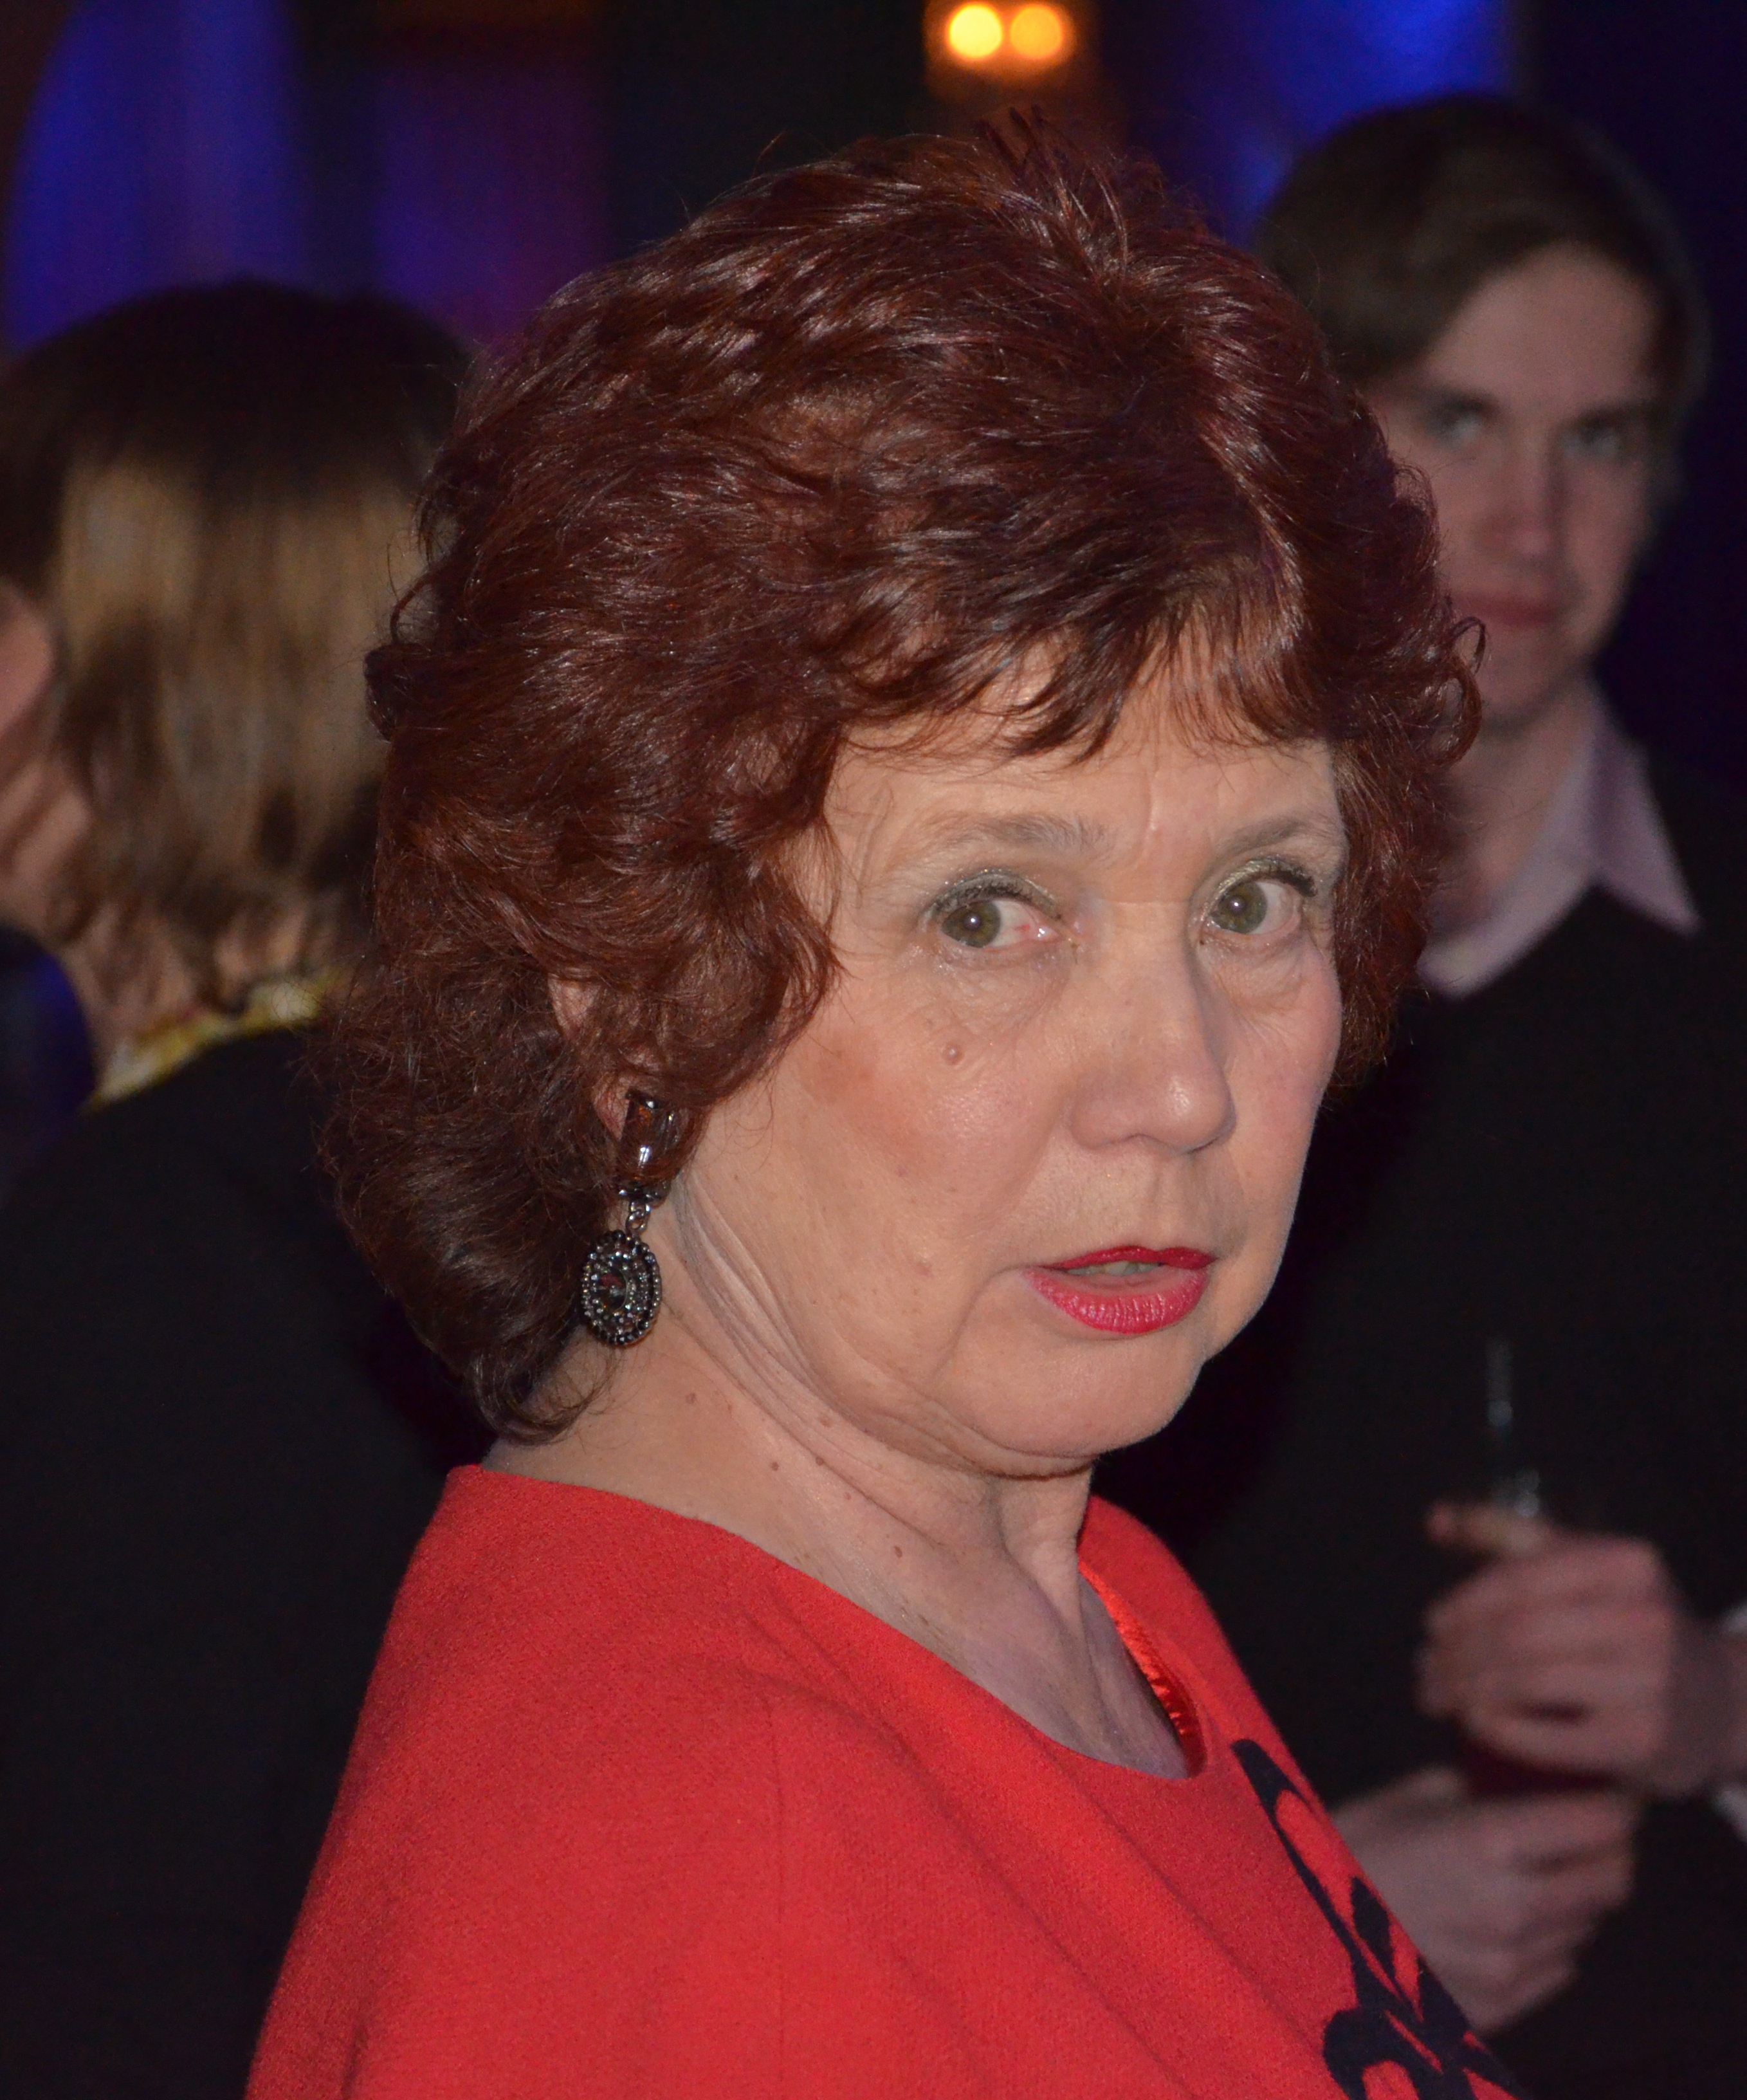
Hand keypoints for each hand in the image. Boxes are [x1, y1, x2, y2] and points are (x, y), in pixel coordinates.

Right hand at [1334, 1767, 1635, 2032]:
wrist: (1299, 1923)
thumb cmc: (1350, 1847)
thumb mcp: (1414, 1796)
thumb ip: (1485, 1789)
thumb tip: (1534, 1781)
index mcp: (1491, 1841)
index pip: (1602, 1825)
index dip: (1611, 1804)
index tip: (1605, 1793)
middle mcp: (1513, 1909)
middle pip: (1611, 1880)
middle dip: (1608, 1851)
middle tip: (1585, 1831)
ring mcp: (1509, 1966)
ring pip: (1586, 1925)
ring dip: (1575, 1897)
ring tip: (1535, 1873)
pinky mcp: (1498, 2005)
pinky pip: (1557, 1968)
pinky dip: (1550, 1940)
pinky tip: (1509, 1918)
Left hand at [1421, 1506, 1746, 1795]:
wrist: (1721, 1701)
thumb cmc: (1633, 1623)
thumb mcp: (1586, 1565)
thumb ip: (1509, 1536)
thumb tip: (1436, 1519)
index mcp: (1626, 1563)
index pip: (1521, 1579)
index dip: (1465, 1603)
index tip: (1432, 1624)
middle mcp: (1643, 1618)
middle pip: (1517, 1633)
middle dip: (1458, 1653)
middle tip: (1424, 1668)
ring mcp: (1647, 1684)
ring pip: (1526, 1682)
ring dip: (1466, 1690)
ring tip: (1436, 1695)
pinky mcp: (1641, 1743)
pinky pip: (1547, 1736)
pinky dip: (1498, 1728)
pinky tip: (1474, 1722)